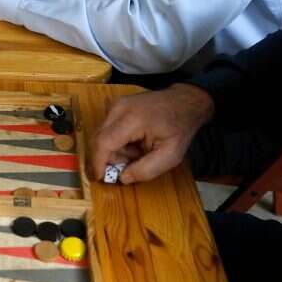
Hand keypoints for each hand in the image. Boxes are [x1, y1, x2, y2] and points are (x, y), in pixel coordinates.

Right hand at [89, 84, 214, 184]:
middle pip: (99, 140)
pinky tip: (134, 143)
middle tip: (128, 167)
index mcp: (132, 119)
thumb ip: (146, 170)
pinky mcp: (116, 106)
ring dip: (114, 151)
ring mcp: (115, 105)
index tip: (100, 179)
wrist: (184, 101)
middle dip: (108, 159)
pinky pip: (107, 129)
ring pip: (102, 135)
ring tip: (138, 153)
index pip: (103, 143)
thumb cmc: (180, 128)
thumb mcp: (170, 155)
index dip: (97, 163)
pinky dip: (116, 142)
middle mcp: (118, 109)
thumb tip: (122, 177)